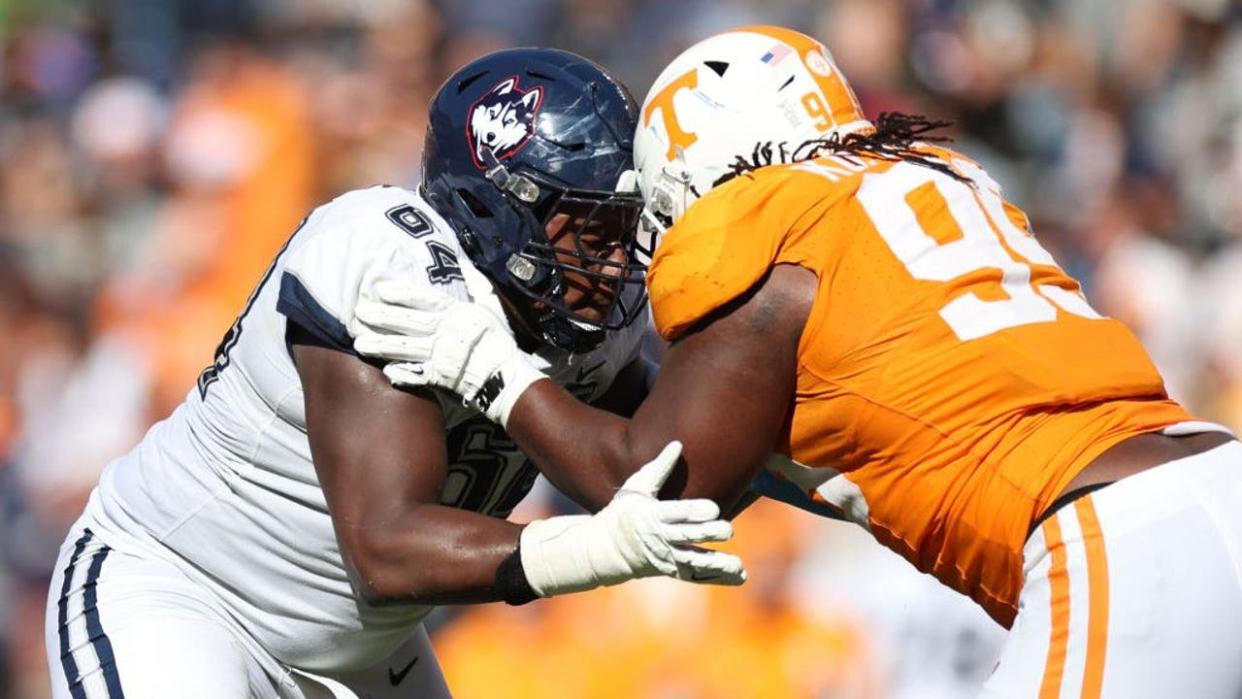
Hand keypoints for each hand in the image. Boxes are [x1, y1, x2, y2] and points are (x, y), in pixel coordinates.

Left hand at [353, 281, 545, 425]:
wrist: (508, 377)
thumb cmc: (500, 339)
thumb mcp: (491, 305)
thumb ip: (476, 283)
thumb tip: (461, 260)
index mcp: (458, 314)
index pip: (425, 300)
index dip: (403, 293)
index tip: (381, 289)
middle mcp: (446, 333)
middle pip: (409, 323)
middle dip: (382, 317)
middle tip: (358, 312)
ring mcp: (442, 357)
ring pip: (406, 350)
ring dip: (381, 346)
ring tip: (359, 343)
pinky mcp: (441, 379)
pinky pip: (417, 376)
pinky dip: (401, 374)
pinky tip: (384, 369)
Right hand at [519, 441, 747, 595]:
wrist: (604, 549)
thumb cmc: (623, 512)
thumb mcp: (637, 486)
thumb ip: (659, 467)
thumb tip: (678, 443)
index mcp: (651, 514)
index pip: (676, 512)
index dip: (694, 511)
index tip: (714, 508)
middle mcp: (659, 538)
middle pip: (686, 536)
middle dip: (707, 534)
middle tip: (729, 530)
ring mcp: (665, 557)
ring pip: (693, 561)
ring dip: (716, 564)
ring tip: (737, 565)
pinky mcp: (670, 570)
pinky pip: (695, 576)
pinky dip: (716, 577)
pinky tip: (739, 575)